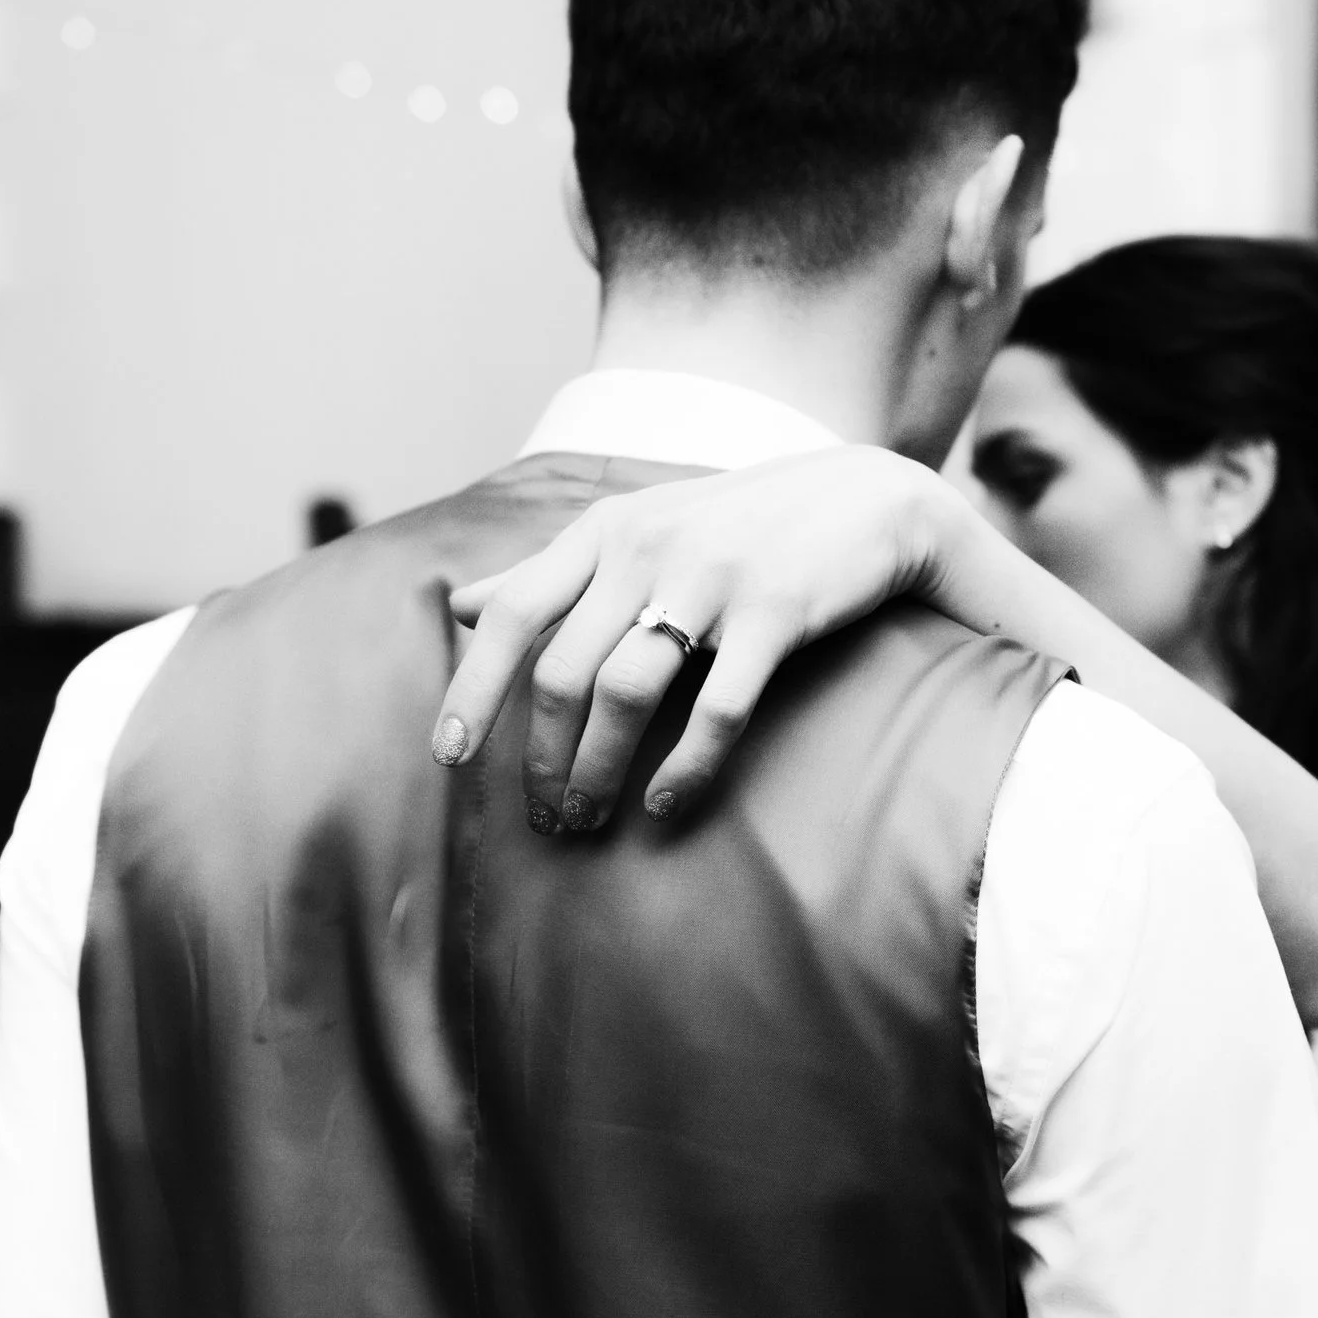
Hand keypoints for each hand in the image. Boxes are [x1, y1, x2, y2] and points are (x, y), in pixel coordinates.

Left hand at [430, 446, 965, 827]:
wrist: (867, 497)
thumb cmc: (743, 523)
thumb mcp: (638, 527)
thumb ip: (550, 570)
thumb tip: (461, 606)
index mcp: (606, 530)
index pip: (516, 614)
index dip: (473, 688)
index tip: (449, 756)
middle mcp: (648, 548)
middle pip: (564, 672)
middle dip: (544, 759)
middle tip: (546, 817)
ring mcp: (712, 579)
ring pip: (626, 694)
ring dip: (598, 771)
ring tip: (591, 820)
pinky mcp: (775, 612)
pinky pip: (716, 708)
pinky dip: (686, 767)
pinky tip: (666, 803)